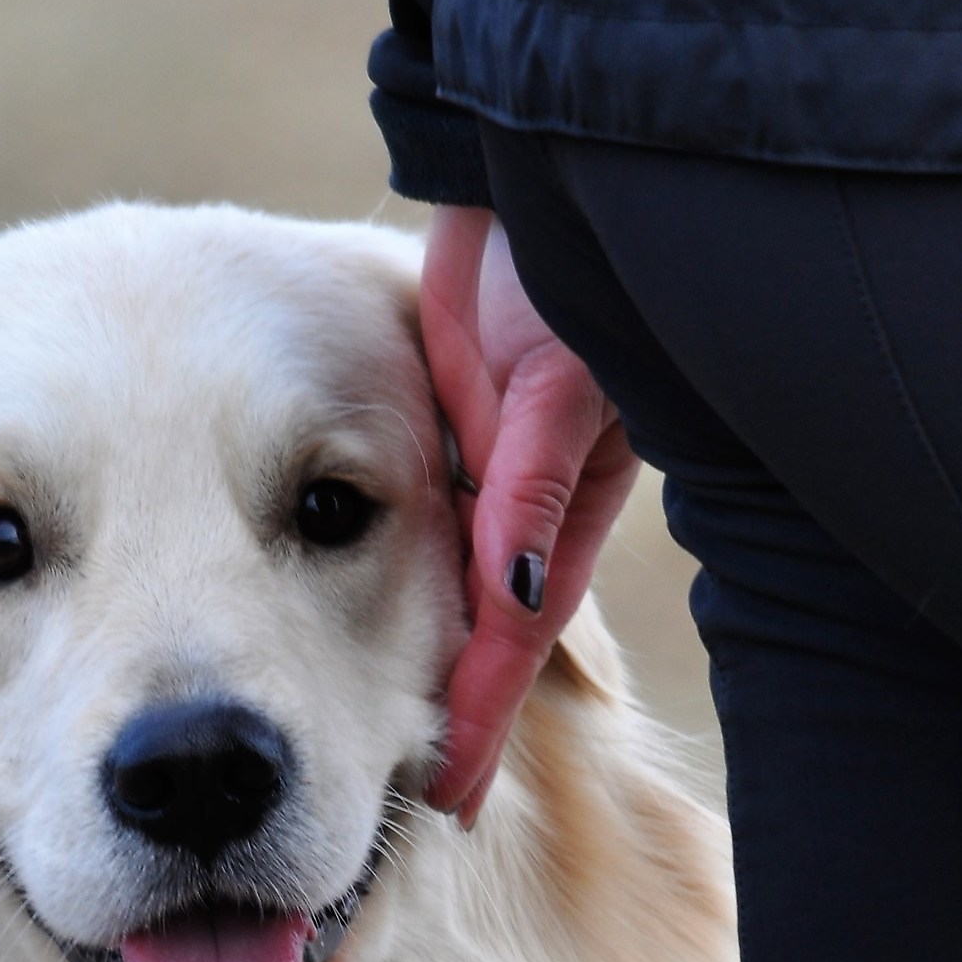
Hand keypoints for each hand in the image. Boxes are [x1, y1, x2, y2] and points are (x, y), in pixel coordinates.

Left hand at [420, 205, 638, 822]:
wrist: (541, 165)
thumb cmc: (569, 266)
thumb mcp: (561, 384)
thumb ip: (535, 489)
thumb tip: (512, 604)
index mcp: (568, 496)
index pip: (514, 634)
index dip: (484, 716)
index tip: (452, 797)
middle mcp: (530, 495)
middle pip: (487, 629)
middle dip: (463, 710)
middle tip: (415, 792)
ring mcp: (493, 467)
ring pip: (453, 587)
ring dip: (433, 657)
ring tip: (396, 743)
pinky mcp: (453, 430)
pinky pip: (424, 526)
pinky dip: (410, 583)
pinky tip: (393, 627)